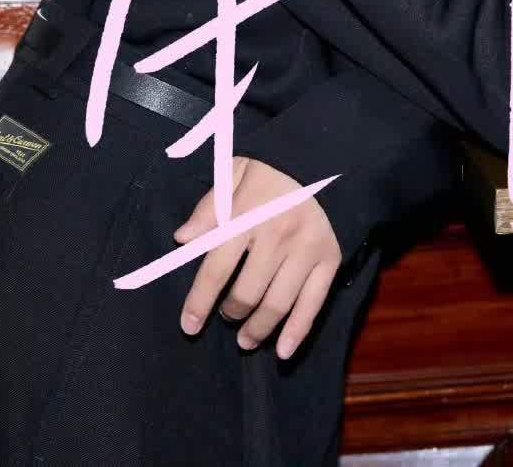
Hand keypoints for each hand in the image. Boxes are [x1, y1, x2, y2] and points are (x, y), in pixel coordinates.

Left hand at [175, 156, 342, 359]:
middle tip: (226, 318)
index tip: (188, 326)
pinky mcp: (330, 258)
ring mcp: (307, 249)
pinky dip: (298, 332)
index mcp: (248, 216)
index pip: (216, 270)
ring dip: (258, 329)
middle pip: (247, 294)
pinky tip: (282, 352)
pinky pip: (314, 303)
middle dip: (231, 314)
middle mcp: (278, 236)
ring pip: (278, 304)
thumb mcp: (234, 173)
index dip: (199, 303)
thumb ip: (208, 207)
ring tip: (246, 339)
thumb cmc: (272, 170)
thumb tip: (182, 240)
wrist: (329, 160)